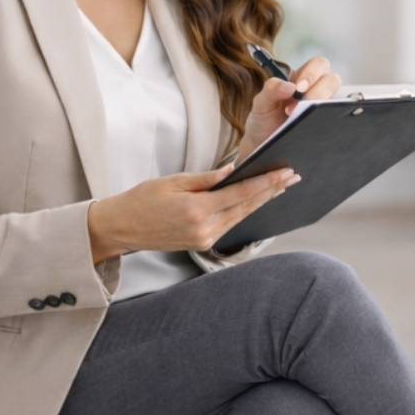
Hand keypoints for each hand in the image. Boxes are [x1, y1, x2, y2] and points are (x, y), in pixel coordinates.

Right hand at [87, 164, 297, 261]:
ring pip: (240, 217)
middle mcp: (204, 229)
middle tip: (293, 176)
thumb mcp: (172, 181)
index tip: (285, 172)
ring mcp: (204, 239)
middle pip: (246, 207)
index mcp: (196, 210)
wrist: (121, 228)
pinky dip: (244, 211)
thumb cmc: (142, 199)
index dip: (265, 183)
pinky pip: (230, 225)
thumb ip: (205, 179)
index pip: (240, 194)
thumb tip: (233, 171)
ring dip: (261, 201)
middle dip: (271, 191)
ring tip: (281, 186)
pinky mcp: (202, 244)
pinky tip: (257, 200)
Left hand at [240, 55, 341, 161]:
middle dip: (317, 91)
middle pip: (332, 80)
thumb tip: (289, 86)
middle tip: (297, 107)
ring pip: (338, 100)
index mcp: (302, 79)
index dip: (312, 74)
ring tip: (300, 119)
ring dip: (321, 106)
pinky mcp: (329, 125)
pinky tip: (311, 129)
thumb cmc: (265, 120)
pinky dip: (328, 122)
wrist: (264, 146)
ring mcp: (325, 109)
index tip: (298, 89)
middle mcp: (318, 91)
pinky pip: (337, 119)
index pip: (318, 65)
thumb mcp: (261, 103)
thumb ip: (270, 89)